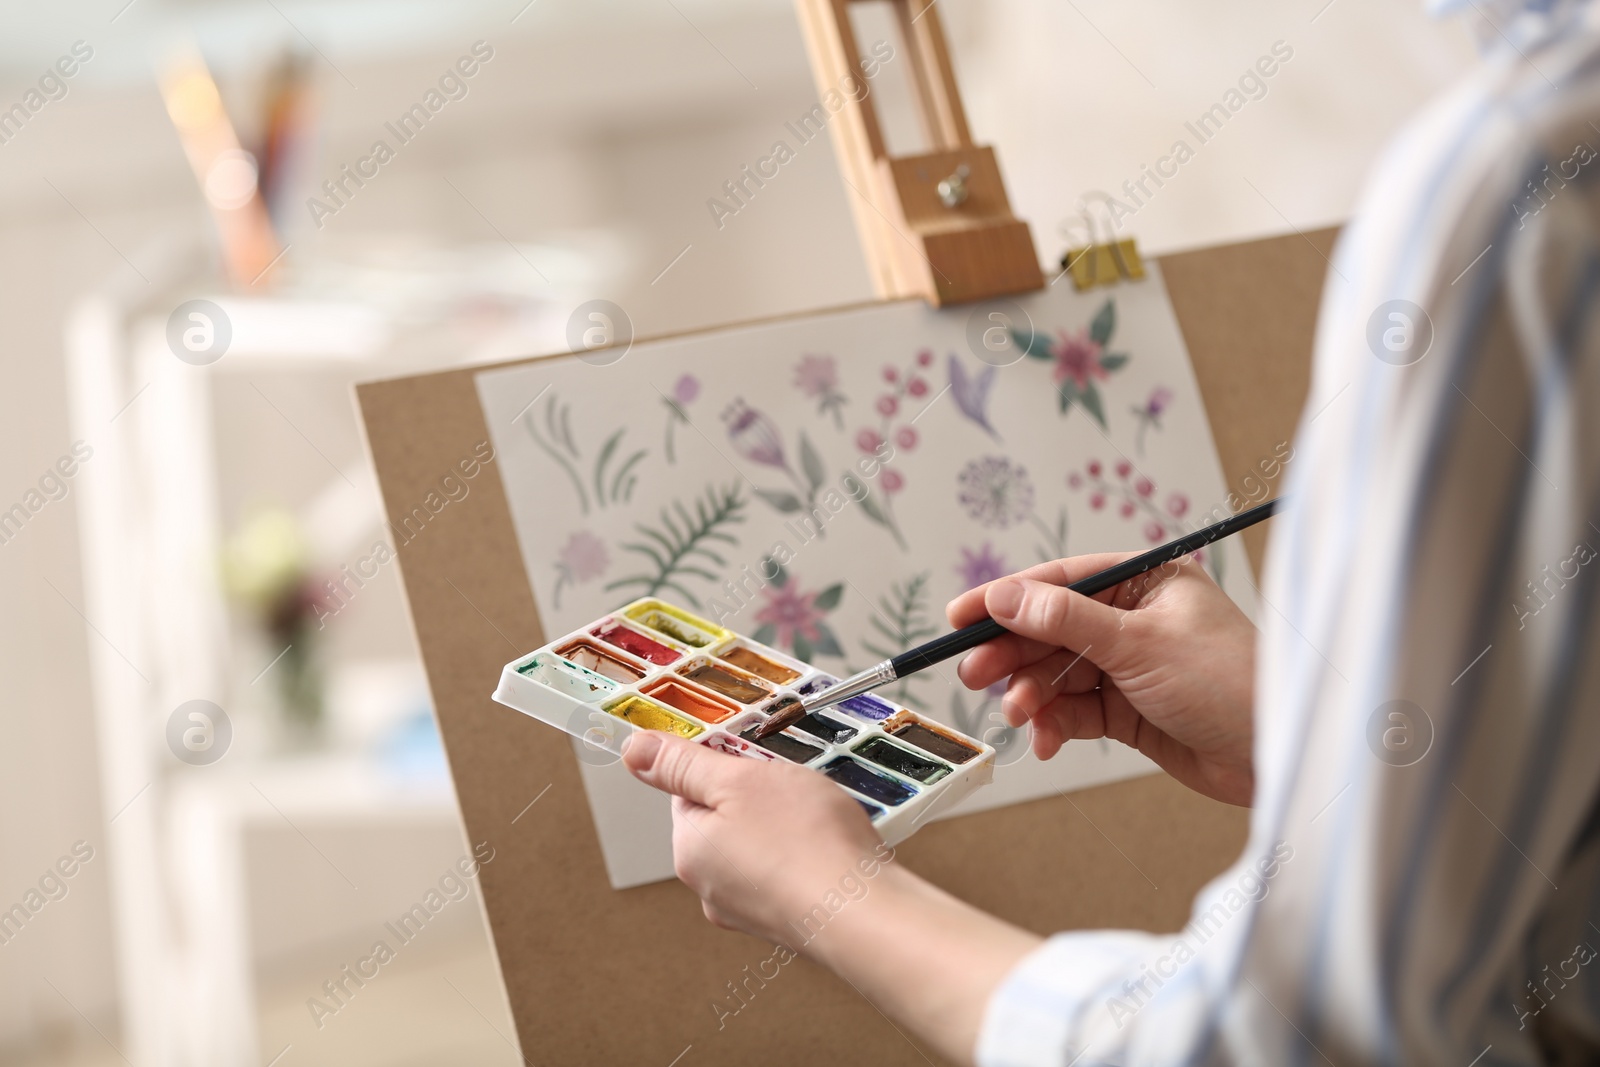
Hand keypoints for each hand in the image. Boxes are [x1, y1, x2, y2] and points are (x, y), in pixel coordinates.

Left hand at [623, 729, 1040, 1065]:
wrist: (863, 913)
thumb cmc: (806, 843)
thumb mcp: (738, 779)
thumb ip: (683, 765)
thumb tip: (633, 750)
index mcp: (690, 850)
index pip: (689, 791)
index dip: (723, 764)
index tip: (754, 755)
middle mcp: (711, 887)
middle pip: (726, 819)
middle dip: (759, 795)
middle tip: (793, 783)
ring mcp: (750, 910)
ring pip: (760, 845)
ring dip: (786, 824)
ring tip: (820, 814)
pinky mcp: (789, 920)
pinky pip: (789, 872)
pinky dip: (807, 854)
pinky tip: (832, 845)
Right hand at [948, 552, 1256, 805]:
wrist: (1279, 754)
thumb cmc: (1229, 683)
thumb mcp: (1138, 643)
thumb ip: (1066, 620)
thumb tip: (1005, 596)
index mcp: (1144, 581)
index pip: (1060, 582)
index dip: (1006, 599)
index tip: (960, 618)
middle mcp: (1134, 619)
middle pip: (1051, 629)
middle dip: (1013, 654)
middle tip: (976, 674)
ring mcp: (1130, 666)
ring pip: (1058, 673)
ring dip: (1032, 694)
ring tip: (1020, 715)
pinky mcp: (1129, 710)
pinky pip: (1075, 710)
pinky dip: (1054, 724)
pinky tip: (1044, 740)